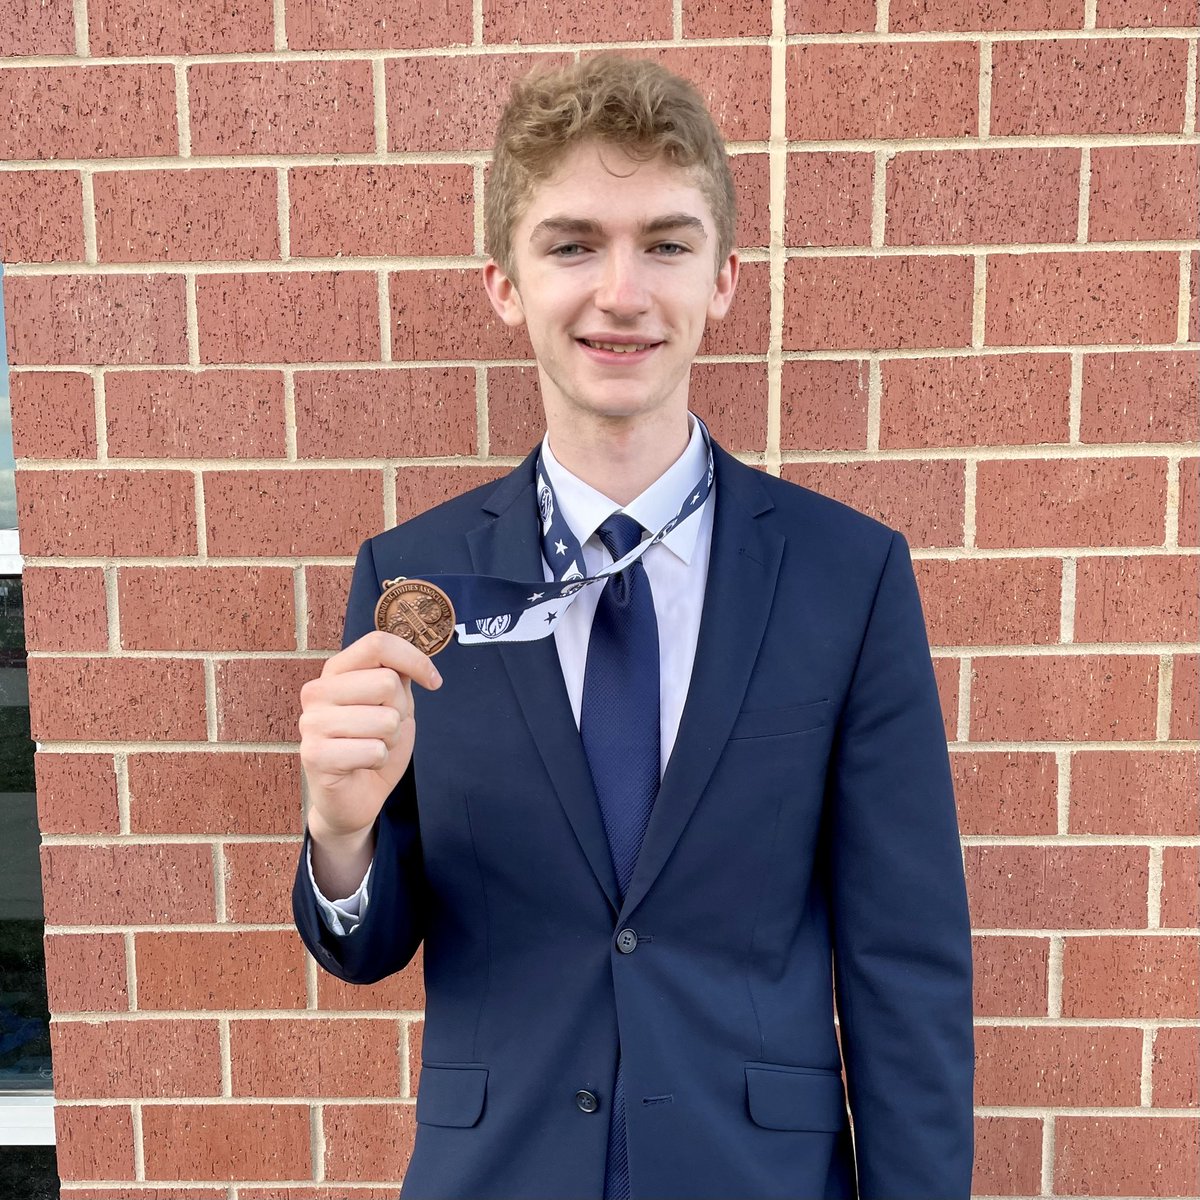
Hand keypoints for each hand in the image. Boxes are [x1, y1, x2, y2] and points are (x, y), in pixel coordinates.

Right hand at [298, 630, 441, 888]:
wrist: (355, 796)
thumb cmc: (373, 745)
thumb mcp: (393, 705)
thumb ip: (397, 677)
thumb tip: (412, 659)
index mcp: (336, 671)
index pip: (378, 644)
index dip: (414, 659)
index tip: (433, 681)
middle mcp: (317, 691)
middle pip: (386, 682)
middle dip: (400, 712)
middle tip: (384, 731)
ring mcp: (312, 723)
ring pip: (385, 719)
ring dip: (390, 740)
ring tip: (371, 748)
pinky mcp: (314, 755)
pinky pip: (374, 749)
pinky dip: (379, 760)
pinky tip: (362, 765)